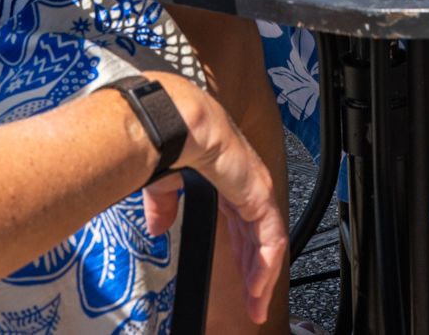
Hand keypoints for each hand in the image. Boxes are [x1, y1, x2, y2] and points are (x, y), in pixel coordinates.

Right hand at [146, 77, 287, 323]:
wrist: (174, 123)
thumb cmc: (169, 141)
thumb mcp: (164, 184)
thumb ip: (164, 206)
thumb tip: (159, 227)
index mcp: (228, 181)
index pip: (243, 226)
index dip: (243, 255)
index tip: (241, 282)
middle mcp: (247, 187)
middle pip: (257, 240)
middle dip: (255, 273)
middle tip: (253, 303)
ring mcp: (257, 191)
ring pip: (268, 244)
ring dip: (262, 277)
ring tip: (256, 305)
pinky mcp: (260, 196)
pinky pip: (270, 240)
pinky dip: (264, 266)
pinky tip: (257, 288)